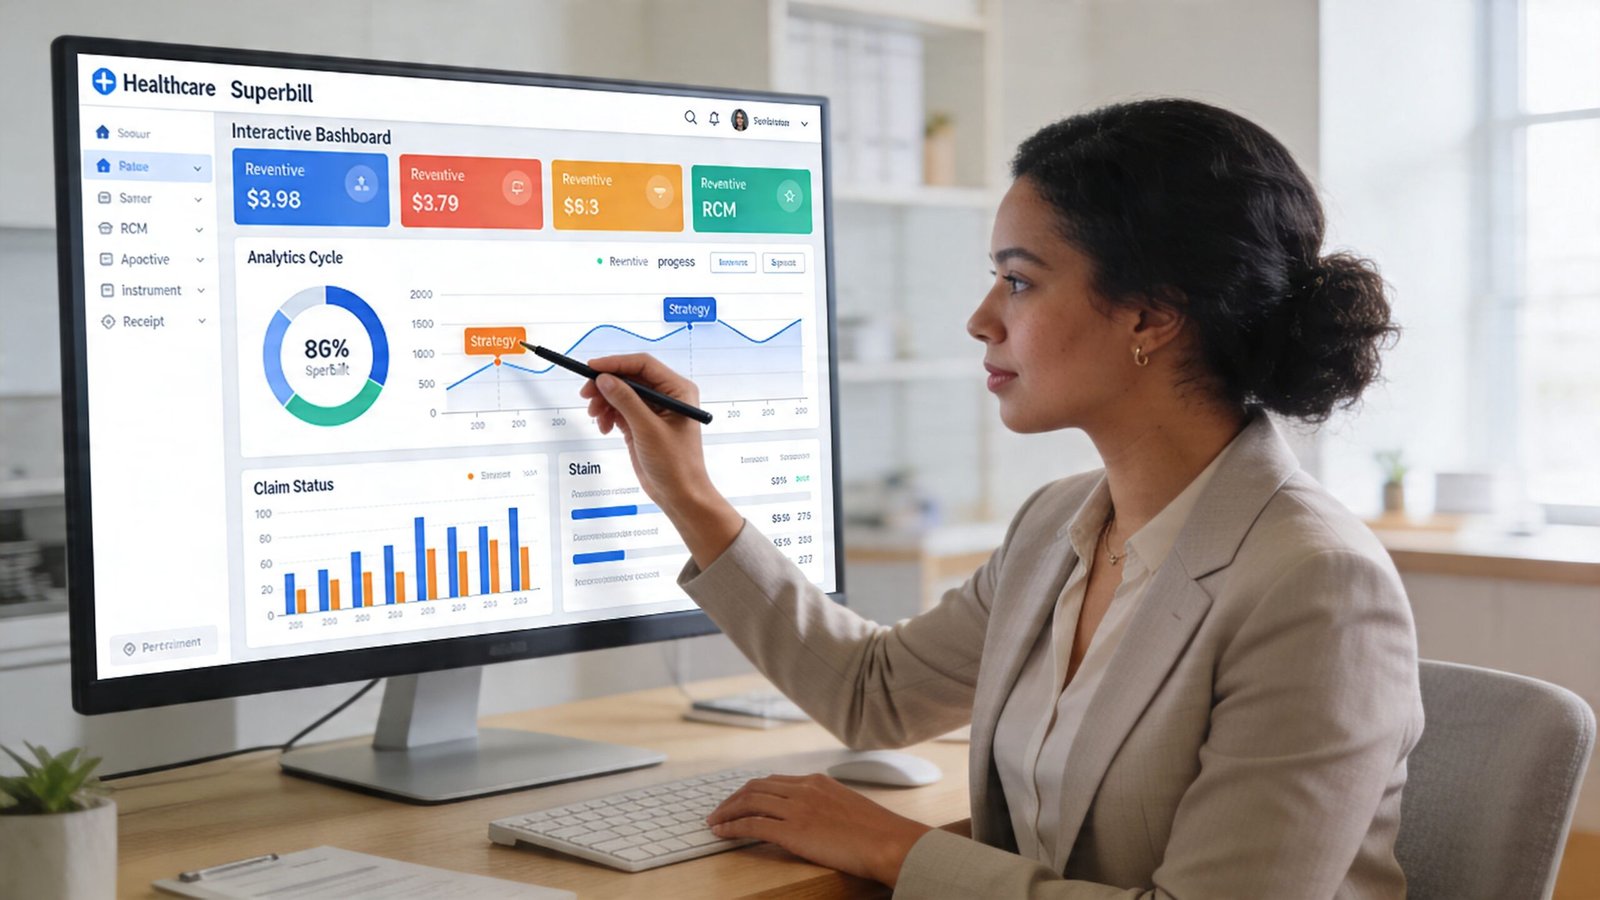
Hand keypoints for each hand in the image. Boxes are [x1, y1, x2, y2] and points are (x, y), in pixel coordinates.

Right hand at [579, 353, 740, 566]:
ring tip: (596, 417)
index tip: (592, 368)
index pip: (643, 365)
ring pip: (621, 393)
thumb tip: (604, 379)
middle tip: (586, 394)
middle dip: (606, 385)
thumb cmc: (676, 464)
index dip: (616, 364)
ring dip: (604, 401)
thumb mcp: (648, 429)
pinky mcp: (641, 424)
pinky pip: (620, 410)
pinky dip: (608, 415)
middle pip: (629, 378)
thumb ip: (626, 401)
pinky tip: (604, 427)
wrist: (680, 495)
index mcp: (678, 390)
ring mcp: (653, 410)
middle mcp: (667, 396)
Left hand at [706, 774, 932, 886]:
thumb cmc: (878, 832)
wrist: (890, 842)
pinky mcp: (793, 830)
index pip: (774, 780)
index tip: (739, 801)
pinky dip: (732, 827)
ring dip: (726, 812)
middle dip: (732, 799)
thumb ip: (826, 806)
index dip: (751, 791)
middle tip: (718, 812)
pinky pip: (752, 824)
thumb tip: (813, 819)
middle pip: (755, 787)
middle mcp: (804, 788)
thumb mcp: (848, 807)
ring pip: (749, 802)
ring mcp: (798, 807)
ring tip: (713, 823)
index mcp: (818, 781)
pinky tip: (722, 834)